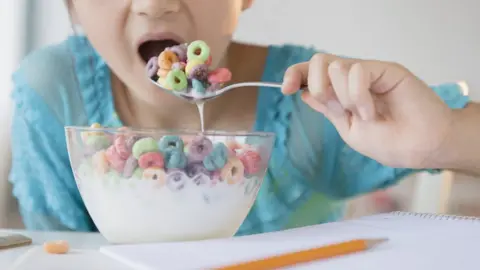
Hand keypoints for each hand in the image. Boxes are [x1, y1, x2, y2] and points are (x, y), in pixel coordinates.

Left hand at [282, 53, 454, 168]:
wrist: (421, 148)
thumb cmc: (389, 143)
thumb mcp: (349, 129)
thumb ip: (329, 109)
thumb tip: (305, 92)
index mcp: (341, 93)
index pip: (312, 73)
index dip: (295, 74)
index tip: (285, 89)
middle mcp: (352, 79)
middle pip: (319, 61)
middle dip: (317, 84)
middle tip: (336, 107)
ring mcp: (368, 72)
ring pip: (335, 66)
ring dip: (345, 98)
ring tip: (366, 114)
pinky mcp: (384, 68)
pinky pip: (357, 71)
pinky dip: (359, 96)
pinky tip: (373, 110)